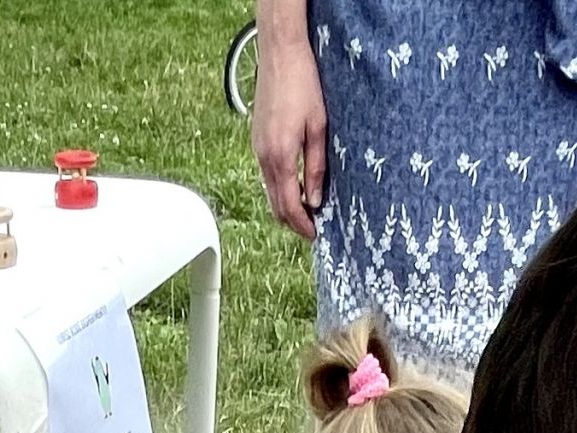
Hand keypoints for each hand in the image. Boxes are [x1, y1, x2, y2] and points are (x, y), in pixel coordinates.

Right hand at [250, 25, 327, 238]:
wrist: (280, 54)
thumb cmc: (303, 85)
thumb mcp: (319, 128)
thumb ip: (316, 167)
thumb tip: (315, 200)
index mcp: (280, 157)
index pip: (288, 206)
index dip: (302, 225)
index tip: (315, 235)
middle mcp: (264, 157)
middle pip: (275, 204)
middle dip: (292, 221)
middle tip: (312, 228)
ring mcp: (257, 149)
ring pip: (269, 191)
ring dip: (286, 204)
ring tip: (307, 209)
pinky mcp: (257, 140)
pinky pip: (267, 174)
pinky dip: (280, 187)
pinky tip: (295, 184)